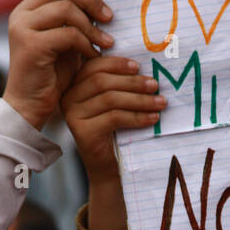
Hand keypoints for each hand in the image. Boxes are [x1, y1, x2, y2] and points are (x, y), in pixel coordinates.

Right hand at [2, 0, 113, 127]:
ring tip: (107, 41)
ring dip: (91, 24)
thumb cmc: (52, 74)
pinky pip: (66, 34)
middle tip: (111, 16)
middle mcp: (22, 13)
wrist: (31, 105)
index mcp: (30, 7)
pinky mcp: (31, 46)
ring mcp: (23, 28)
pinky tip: (94, 55)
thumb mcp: (67, 41)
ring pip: (64, 8)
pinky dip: (86, 43)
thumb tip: (103, 0)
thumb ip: (76, 19)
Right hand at [61, 53, 165, 183]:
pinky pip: (114, 118)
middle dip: (132, 82)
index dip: (117, 64)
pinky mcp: (83, 132)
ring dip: (139, 100)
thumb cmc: (113, 131)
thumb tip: (142, 67)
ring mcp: (73, 116)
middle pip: (102, 82)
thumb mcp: (114, 103)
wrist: (106, 165)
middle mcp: (69, 99)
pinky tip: (152, 118)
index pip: (94, 66)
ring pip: (110, 99)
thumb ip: (118, 84)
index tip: (138, 66)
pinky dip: (137, 117)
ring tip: (160, 102)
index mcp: (75, 85)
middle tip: (155, 85)